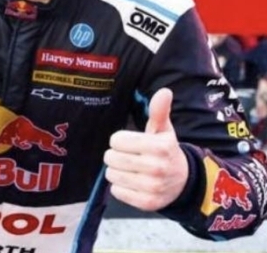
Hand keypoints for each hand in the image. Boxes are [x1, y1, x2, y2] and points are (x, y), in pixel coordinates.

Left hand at [103, 88, 188, 211]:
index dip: (121, 141)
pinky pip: (117, 192)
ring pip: (111, 175)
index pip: (116, 141)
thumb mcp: (163, 131)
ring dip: (117, 172)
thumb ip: (159, 111)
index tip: (132, 144)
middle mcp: (157, 168)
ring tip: (132, 170)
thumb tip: (164, 91)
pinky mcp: (147, 203)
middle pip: (110, 158)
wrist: (184, 182)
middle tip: (130, 157)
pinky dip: (121, 187)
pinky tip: (134, 183)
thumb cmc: (166, 152)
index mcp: (159, 147)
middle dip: (116, 156)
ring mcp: (152, 187)